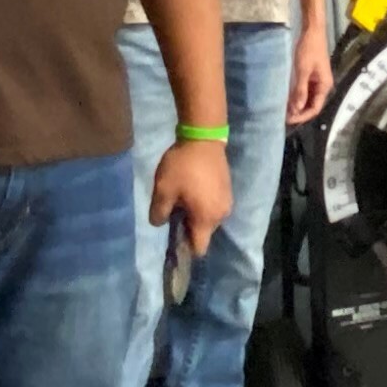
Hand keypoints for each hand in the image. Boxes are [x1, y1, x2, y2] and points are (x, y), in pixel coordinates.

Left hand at [148, 140, 230, 258]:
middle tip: (175, 210)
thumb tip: (159, 223)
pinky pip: (215, 206)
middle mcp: (221, 215)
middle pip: (204, 233)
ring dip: (197, 214)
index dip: (185, 246)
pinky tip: (194, 188)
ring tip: (184, 196)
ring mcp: (227, 201)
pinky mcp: (228, 189)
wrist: (203, 138)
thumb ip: (159, 212)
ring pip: (210, 219)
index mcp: (206, 219)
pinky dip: (205, 203)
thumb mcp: (163, 190)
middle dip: (190, 227)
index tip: (174, 234)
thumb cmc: (182, 167)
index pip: (199, 248)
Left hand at [285, 37, 332, 127]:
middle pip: (312, 105)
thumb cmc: (309, 49)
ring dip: (297, 104)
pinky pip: (305, 89)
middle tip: (283, 116)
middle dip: (299, 112)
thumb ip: (300, 90)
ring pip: (307, 98)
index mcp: (324, 86)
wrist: (312, 31)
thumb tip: (296, 109)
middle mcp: (322, 85)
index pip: (315, 108)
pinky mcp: (311, 75)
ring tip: (283, 108)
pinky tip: (286, 97)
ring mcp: (317, 80)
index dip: (302, 116)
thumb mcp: (303, 70)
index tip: (288, 120)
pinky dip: (296, 95)